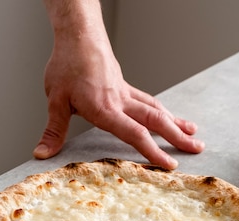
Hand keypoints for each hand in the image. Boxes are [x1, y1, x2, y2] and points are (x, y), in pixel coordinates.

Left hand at [35, 1, 203, 168]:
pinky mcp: (124, 86)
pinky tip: (168, 117)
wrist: (78, 36)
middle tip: (197, 149)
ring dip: (175, 122)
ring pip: (156, 109)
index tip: (168, 165)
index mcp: (105, 108)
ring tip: (192, 133)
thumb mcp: (55, 100)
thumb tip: (42, 154)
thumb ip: (53, 130)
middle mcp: (120, 101)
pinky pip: (148, 100)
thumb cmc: (66, 65)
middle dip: (176, 137)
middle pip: (155, 120)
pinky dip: (161, 111)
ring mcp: (125, 92)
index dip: (151, 151)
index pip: (134, 133)